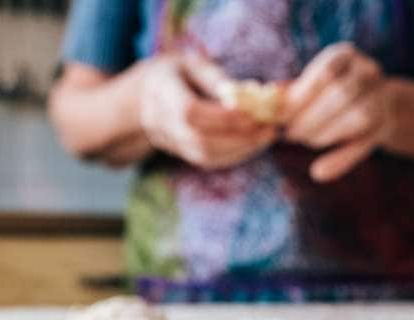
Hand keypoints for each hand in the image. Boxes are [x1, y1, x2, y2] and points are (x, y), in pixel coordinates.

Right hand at [136, 54, 276, 169]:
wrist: (143, 98)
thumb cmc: (174, 74)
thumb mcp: (191, 63)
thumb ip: (214, 78)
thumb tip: (243, 96)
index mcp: (161, 92)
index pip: (191, 112)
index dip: (223, 117)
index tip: (253, 112)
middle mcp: (161, 122)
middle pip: (200, 140)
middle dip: (240, 136)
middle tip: (270, 128)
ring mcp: (169, 142)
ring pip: (205, 156)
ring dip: (241, 149)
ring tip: (267, 136)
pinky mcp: (181, 154)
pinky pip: (207, 162)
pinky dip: (234, 156)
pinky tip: (253, 145)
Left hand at [283, 43, 394, 181]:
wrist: (377, 102)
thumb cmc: (332, 92)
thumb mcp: (313, 85)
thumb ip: (294, 91)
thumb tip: (271, 93)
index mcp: (346, 55)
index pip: (325, 73)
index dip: (301, 96)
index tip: (280, 115)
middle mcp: (368, 72)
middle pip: (341, 94)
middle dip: (310, 118)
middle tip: (289, 134)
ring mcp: (382, 99)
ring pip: (357, 116)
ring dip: (324, 134)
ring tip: (305, 140)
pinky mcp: (385, 126)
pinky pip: (363, 145)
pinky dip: (339, 161)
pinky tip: (319, 172)